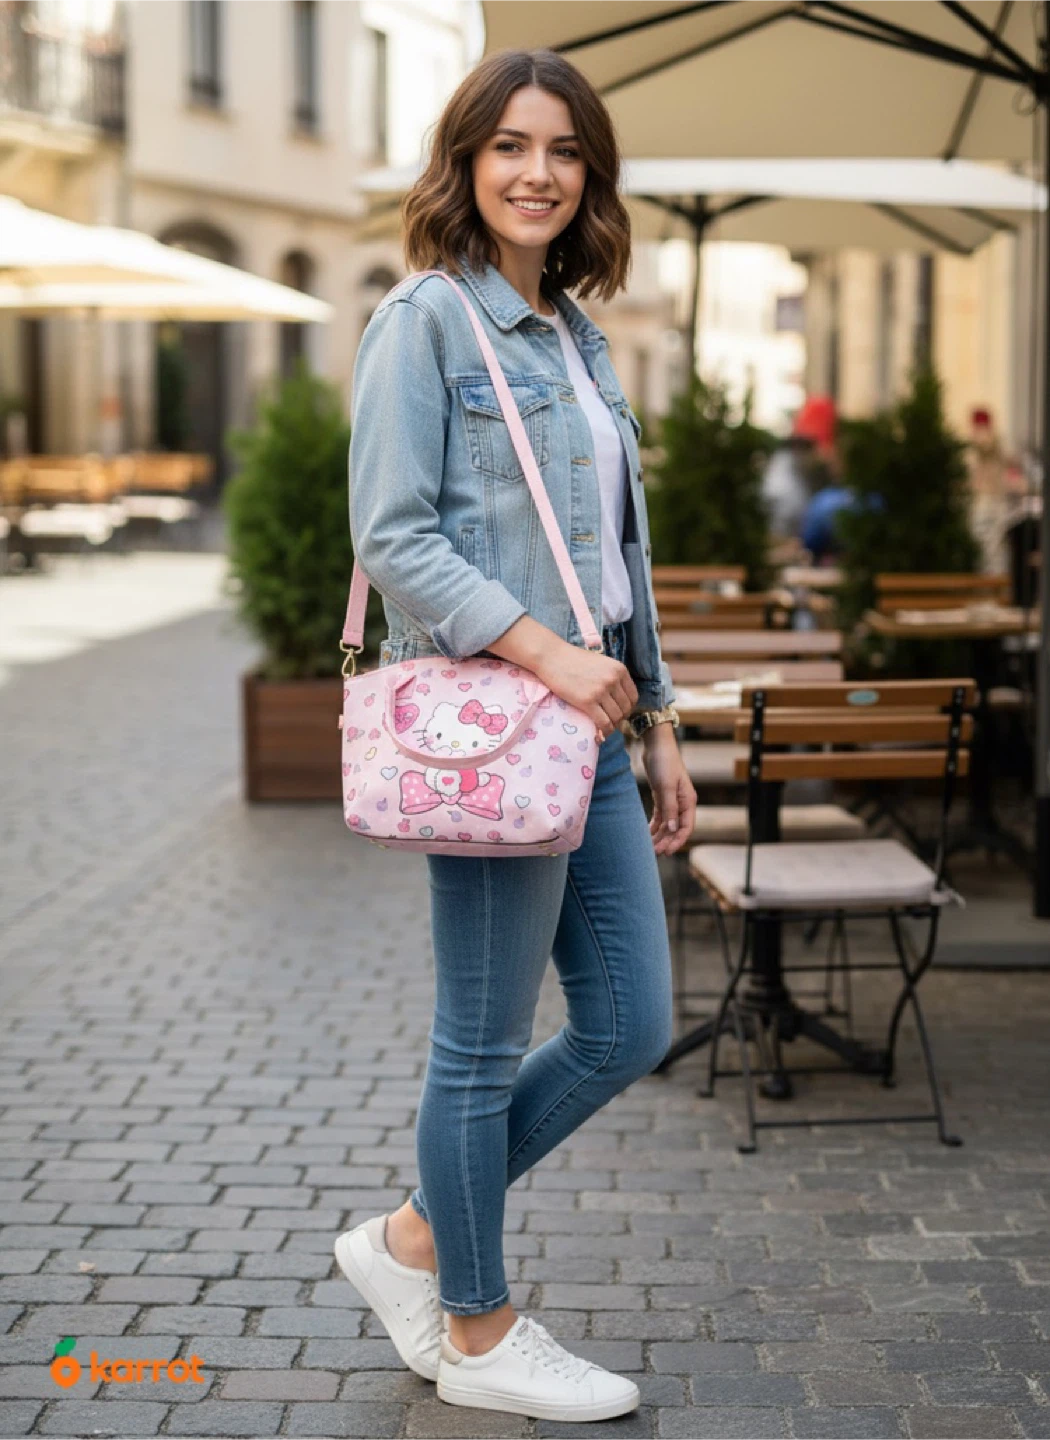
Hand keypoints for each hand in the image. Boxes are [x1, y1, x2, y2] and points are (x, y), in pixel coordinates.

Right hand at [533, 641, 637, 743]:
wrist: (551, 657)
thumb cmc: (573, 659)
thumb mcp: (600, 663)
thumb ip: (611, 676)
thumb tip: (617, 698)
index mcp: (619, 670)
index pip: (633, 697)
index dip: (627, 708)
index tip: (618, 713)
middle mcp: (613, 679)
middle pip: (626, 709)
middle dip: (619, 718)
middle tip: (609, 721)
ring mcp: (601, 690)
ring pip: (616, 717)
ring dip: (611, 726)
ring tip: (603, 728)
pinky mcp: (587, 701)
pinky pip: (604, 723)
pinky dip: (604, 731)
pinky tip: (599, 734)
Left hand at [642, 725, 695, 854]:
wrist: (656, 744)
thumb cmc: (664, 762)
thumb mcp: (666, 786)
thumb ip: (670, 808)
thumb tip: (673, 829)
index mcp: (688, 801)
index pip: (686, 827)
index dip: (678, 841)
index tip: (667, 852)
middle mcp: (682, 802)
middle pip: (676, 828)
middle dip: (667, 841)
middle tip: (654, 853)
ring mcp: (672, 799)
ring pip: (668, 823)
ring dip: (660, 835)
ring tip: (649, 847)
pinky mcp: (662, 796)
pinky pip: (660, 816)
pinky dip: (654, 825)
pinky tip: (647, 834)